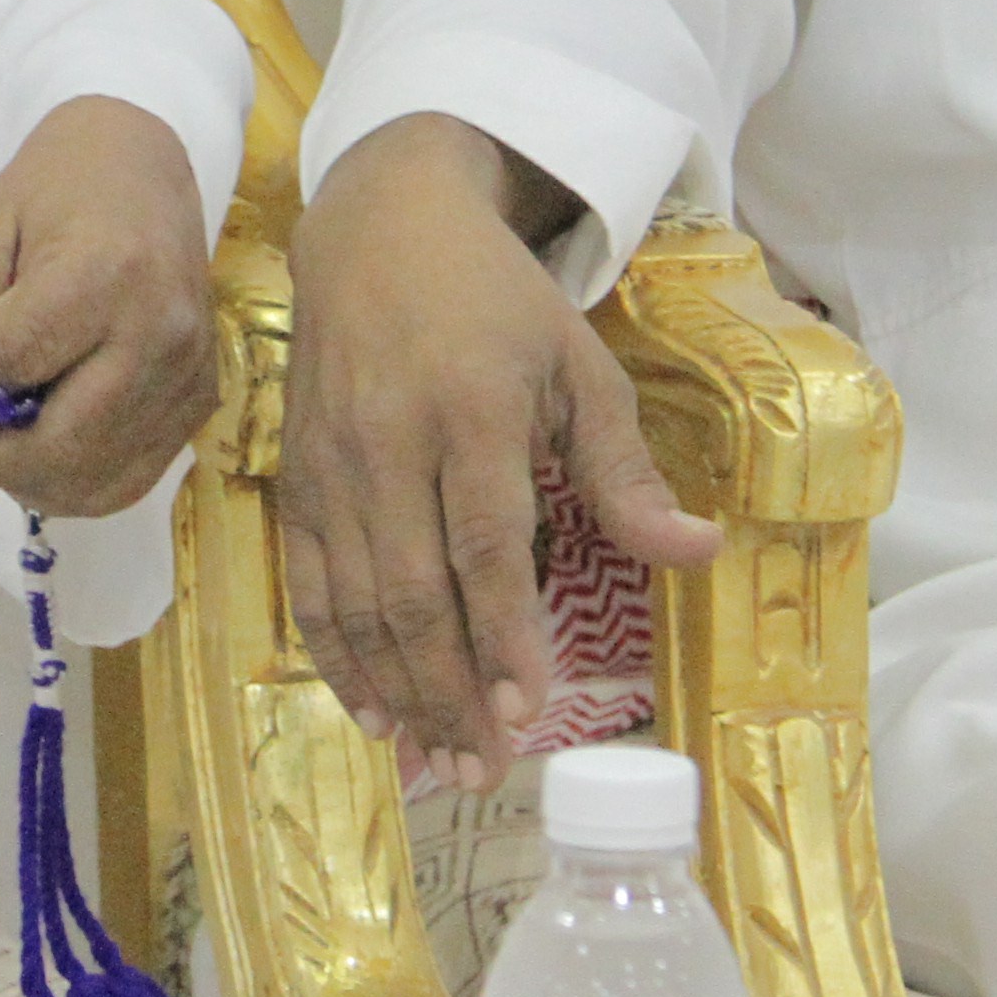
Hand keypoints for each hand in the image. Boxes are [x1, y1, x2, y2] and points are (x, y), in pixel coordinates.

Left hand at [0, 94, 219, 516]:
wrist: (147, 173)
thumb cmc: (57, 189)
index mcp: (104, 271)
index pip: (10, 364)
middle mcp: (159, 332)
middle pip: (59, 441)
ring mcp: (187, 374)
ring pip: (92, 477)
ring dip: (19, 478)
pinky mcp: (200, 401)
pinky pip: (126, 480)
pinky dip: (67, 483)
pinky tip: (31, 448)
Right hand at [275, 115, 720, 788]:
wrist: (379, 229)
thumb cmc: (498, 303)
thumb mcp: (579, 367)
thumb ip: (627, 471)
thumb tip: (698, 552)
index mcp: (472, 410)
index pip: (485, 547)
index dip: (504, 637)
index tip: (530, 711)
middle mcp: (392, 441)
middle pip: (415, 594)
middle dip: (450, 692)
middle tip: (484, 768)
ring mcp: (334, 463)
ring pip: (357, 602)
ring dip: (397, 691)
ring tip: (438, 760)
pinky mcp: (298, 476)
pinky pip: (310, 584)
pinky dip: (336, 655)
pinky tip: (371, 710)